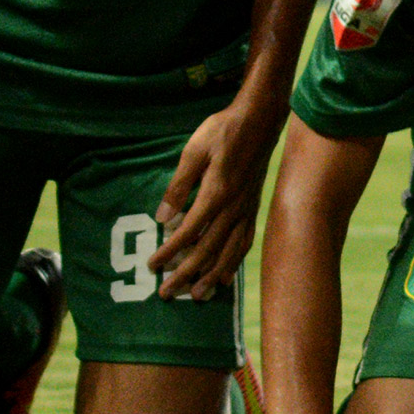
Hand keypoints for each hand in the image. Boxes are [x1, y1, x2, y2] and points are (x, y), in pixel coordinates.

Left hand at [149, 95, 283, 300]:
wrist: (260, 118)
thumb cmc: (223, 130)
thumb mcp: (193, 151)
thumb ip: (178, 186)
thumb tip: (162, 217)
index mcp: (216, 193)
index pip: (188, 232)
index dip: (169, 251)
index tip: (152, 266)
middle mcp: (234, 207)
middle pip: (208, 249)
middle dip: (185, 273)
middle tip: (167, 293)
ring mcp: (247, 209)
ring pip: (229, 251)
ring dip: (211, 275)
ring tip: (198, 295)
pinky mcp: (254, 206)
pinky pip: (245, 241)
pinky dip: (234, 261)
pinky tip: (227, 276)